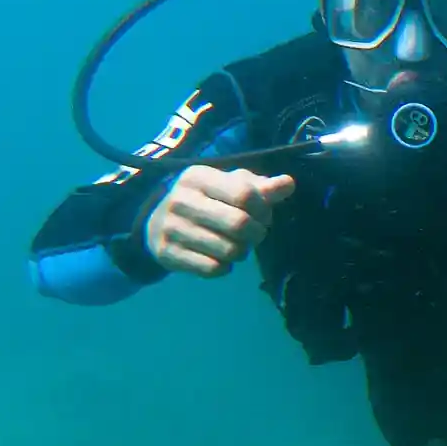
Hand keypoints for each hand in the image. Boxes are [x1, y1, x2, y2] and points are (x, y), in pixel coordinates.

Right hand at [143, 166, 295, 277]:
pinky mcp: (167, 253)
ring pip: (228, 250)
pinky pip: (212, 269)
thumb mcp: (229, 185)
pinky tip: (220, 258)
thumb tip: (288, 184)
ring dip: (242, 252)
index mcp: (198, 176)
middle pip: (239, 224)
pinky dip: (224, 267)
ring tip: (237, 245)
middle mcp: (181, 200)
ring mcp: (171, 228)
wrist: (157, 221)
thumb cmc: (205, 200)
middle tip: (254, 234)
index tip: (263, 214)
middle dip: (256, 233)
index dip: (263, 209)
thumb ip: (261, 186)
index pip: (245, 194)